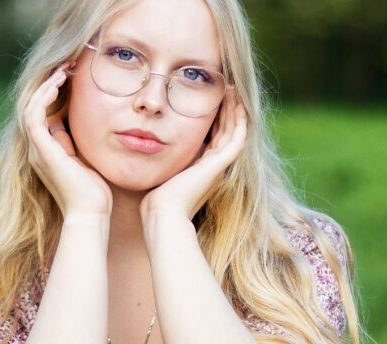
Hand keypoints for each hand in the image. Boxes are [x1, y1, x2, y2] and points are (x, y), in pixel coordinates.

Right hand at [24, 63, 112, 216]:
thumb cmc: (94, 191)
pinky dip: (43, 98)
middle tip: (66, 66)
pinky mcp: (42, 152)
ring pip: (31, 108)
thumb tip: (73, 123)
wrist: (90, 214)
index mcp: (47, 151)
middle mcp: (37, 150)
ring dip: (45, 86)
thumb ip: (75, 142)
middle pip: (33, 107)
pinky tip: (57, 84)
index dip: (53, 92)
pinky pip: (34, 117)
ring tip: (63, 70)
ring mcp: (37, 151)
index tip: (71, 76)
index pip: (42, 114)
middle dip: (48, 84)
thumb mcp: (85, 158)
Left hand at [140, 91, 247, 223]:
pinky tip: (238, 105)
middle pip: (227, 131)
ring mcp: (218, 166)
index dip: (217, 117)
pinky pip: (236, 139)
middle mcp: (213, 166)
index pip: (214, 136)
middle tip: (228, 88)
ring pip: (235, 132)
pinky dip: (239, 122)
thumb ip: (161, 157)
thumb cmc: (155, 197)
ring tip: (234, 90)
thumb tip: (146, 142)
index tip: (213, 98)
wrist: (162, 212)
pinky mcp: (219, 165)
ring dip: (235, 110)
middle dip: (228, 109)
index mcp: (201, 167)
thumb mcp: (161, 169)